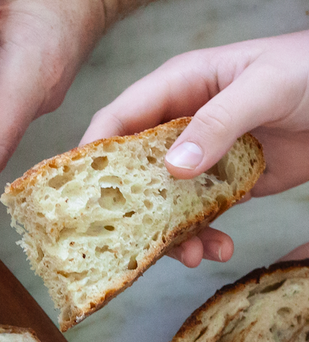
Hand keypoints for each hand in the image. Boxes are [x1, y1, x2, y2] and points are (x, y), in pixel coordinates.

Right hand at [80, 30, 308, 266]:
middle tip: (134, 244)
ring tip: (193, 256)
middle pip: (133, 172)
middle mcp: (182, 123)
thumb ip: (219, 122)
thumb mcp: (265, 87)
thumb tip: (173, 167)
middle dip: (133, 211)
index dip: (91, 156)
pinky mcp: (224, 184)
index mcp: (180, 86)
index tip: (76, 196)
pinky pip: (198, 217)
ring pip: (163, 204)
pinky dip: (204, 238)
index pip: (118, 119)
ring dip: (172, 236)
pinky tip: (219, 249)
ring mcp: (202, 157)